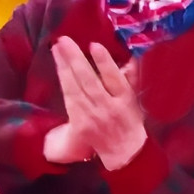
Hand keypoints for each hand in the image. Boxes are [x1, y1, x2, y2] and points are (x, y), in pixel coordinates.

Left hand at [44, 36, 145, 169]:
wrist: (124, 152)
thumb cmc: (131, 121)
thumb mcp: (136, 99)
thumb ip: (132, 78)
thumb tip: (131, 57)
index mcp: (125, 101)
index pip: (114, 79)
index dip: (104, 62)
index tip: (94, 45)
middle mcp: (108, 108)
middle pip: (89, 81)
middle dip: (75, 59)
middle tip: (64, 40)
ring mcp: (92, 117)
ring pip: (76, 89)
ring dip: (64, 67)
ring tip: (57, 48)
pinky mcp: (79, 123)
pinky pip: (70, 99)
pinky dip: (64, 81)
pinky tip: (59, 67)